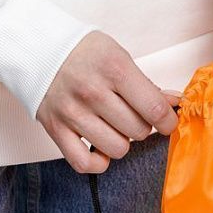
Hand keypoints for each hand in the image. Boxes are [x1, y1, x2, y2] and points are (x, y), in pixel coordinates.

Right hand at [37, 31, 179, 173]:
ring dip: (121, 142)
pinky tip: (100, 147)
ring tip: (114, 127)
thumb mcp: (119, 56)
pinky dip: (98, 162)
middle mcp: (92, 91)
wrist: (38, 49)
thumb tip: (174, 104)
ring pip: (117, 149)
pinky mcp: (56, 129)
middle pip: (138, 131)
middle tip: (132, 116)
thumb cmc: (84, 54)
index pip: (154, 109)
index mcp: (113, 68)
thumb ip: (147, 85)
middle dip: (142, 127)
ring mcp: (72, 112)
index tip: (167, 121)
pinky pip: (84, 163)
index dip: (168, 121)